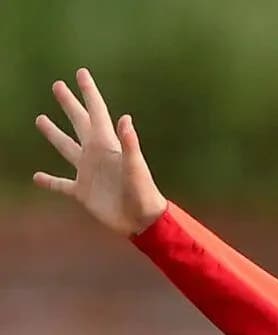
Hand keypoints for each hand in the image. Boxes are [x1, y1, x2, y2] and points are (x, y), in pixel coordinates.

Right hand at [33, 68, 165, 235]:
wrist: (142, 221)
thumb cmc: (143, 193)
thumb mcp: (136, 167)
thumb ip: (130, 144)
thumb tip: (125, 118)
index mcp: (107, 145)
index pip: (96, 112)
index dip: (89, 93)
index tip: (81, 73)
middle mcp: (95, 154)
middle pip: (79, 123)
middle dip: (69, 104)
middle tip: (57, 85)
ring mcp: (87, 173)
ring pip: (66, 148)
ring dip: (54, 134)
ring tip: (41, 119)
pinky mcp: (83, 193)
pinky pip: (61, 185)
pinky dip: (49, 182)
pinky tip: (37, 177)